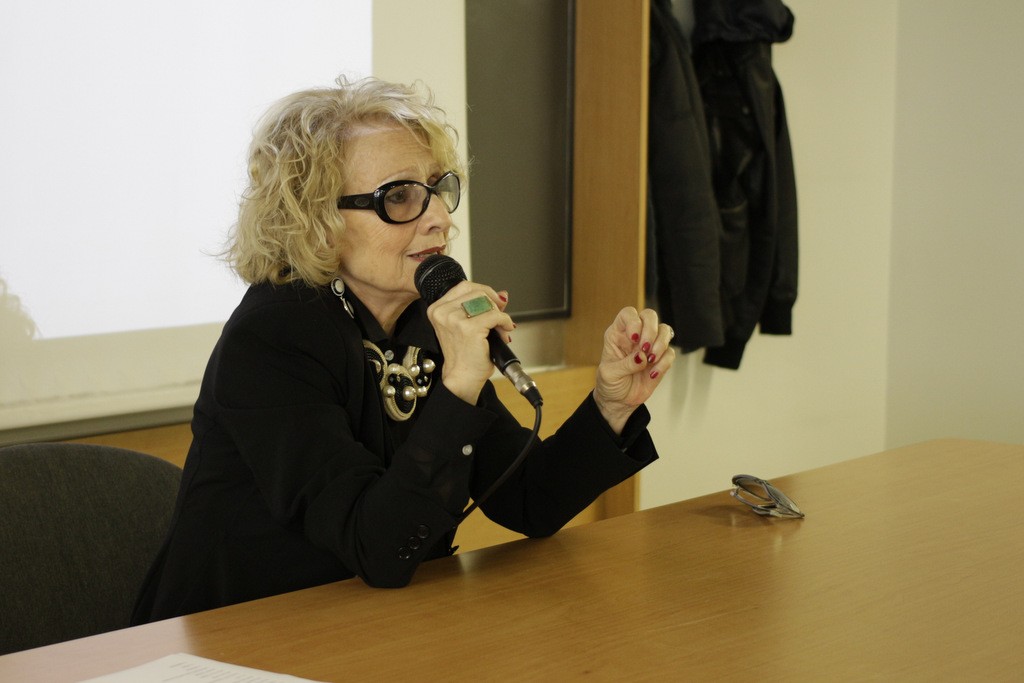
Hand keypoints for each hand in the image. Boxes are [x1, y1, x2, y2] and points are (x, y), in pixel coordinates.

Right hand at [425, 281, 513, 404]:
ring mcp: (454, 319)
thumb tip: (502, 294)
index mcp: (437, 308)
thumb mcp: (468, 324)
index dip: (484, 292)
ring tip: (500, 328)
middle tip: (499, 317)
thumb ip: (482, 306)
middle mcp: (442, 312)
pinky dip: (505, 322)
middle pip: (476, 291)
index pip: (464, 286)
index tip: (494, 303)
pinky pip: (495, 316)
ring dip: (499, 314)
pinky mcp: (470, 328)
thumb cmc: (463, 354)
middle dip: (493, 302)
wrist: (461, 377)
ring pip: (486, 301)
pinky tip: (504, 331)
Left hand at [594, 307, 674, 433]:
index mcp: (618, 334)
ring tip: (650, 360)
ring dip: (660, 344)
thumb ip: (625, 364)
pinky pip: (670, 353)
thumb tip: (642, 357)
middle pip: (649, 316)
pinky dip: (664, 362)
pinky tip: (652, 374)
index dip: (634, 321)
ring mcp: (650, 346)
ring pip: (665, 330)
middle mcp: (635, 336)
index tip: (634, 338)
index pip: (628, 314)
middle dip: (651, 330)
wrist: (619, 401)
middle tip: (645, 349)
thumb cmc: (610, 384)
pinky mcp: (660, 359)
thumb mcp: (610, 374)